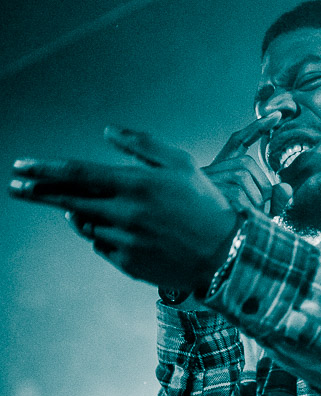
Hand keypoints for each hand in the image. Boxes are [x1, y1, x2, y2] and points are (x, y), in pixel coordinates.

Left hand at [9, 127, 240, 292]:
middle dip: (37, 192)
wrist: (224, 254)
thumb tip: (108, 132)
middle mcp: (126, 213)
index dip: (45, 169)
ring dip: (82, 214)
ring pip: (86, 224)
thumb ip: (142, 144)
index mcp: (137, 184)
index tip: (20, 166)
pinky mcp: (128, 264)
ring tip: (106, 210)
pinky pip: (102, 246)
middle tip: (15, 186)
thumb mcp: (181, 163)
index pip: (78, 174)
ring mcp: (125, 241)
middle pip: (68, 200)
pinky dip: (105, 235)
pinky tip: (130, 232)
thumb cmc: (204, 204)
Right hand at [203, 111, 292, 217]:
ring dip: (255, 200)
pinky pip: (236, 192)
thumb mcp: (261, 212)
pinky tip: (245, 218)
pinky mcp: (206, 192)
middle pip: (246, 163)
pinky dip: (247, 207)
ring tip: (253, 217)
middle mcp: (213, 169)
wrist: (204, 242)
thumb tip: (286, 187)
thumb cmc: (237, 225)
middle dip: (263, 188)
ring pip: (242, 176)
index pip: (238, 140)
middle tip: (264, 211)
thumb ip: (276, 200)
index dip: (256, 127)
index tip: (277, 115)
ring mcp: (207, 179)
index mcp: (225, 169)